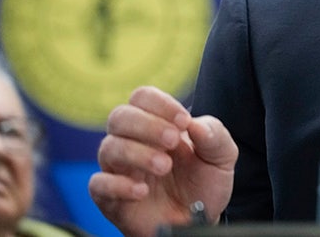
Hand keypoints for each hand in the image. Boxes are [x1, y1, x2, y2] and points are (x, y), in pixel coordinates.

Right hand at [89, 86, 237, 236]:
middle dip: (147, 125)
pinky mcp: (110, 198)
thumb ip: (214, 135)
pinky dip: (117, 185)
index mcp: (157, 125)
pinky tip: (142, 190)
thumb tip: (195, 124)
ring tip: (164, 167)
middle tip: (172, 141)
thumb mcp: (222, 157)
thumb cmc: (204, 184)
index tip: (183, 122)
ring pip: (108, 147)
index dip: (161, 104)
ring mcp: (119, 170)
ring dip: (137, 153)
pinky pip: (97, 184)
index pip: (142, 97)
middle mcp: (133, 142)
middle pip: (120, 116)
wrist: (199, 221)